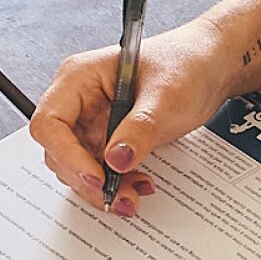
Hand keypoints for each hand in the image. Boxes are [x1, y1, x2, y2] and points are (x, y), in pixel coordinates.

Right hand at [28, 23, 236, 216]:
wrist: (210, 69)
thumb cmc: (186, 64)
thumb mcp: (166, 95)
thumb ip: (140, 127)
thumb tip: (115, 160)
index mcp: (80, 78)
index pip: (51, 122)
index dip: (67, 154)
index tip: (97, 177)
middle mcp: (79, 101)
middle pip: (58, 151)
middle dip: (87, 178)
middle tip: (119, 195)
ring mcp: (92, 122)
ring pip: (77, 167)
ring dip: (102, 187)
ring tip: (134, 194)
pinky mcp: (107, 140)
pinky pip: (99, 170)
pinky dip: (116, 184)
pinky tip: (139, 184)